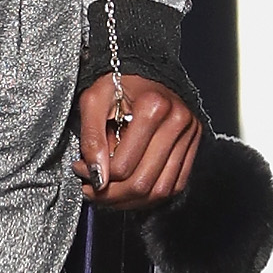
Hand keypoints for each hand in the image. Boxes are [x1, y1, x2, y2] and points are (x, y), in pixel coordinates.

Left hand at [76, 72, 201, 208]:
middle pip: (142, 183)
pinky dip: (150, 197)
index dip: (96, 177)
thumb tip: (96, 176)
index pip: (123, 165)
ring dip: (130, 201)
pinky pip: (175, 186)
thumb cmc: (117, 83)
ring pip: (160, 191)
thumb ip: (91, 139)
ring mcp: (190, 136)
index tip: (79, 169)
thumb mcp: (93, 101)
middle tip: (90, 191)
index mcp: (153, 107)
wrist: (145, 71)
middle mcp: (177, 122)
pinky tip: (129, 192)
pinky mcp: (193, 146)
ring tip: (108, 194)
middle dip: (111, 195)